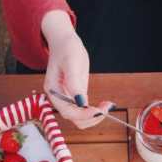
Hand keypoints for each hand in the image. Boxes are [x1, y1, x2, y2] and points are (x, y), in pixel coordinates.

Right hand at [41, 11, 112, 128]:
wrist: (65, 42)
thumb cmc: (66, 49)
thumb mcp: (72, 63)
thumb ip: (74, 83)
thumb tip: (80, 102)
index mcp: (54, 91)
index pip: (67, 112)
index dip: (83, 115)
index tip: (98, 111)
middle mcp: (59, 98)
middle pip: (75, 119)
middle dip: (91, 117)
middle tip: (106, 107)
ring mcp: (68, 99)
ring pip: (81, 118)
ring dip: (95, 116)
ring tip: (107, 105)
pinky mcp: (76, 97)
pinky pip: (85, 111)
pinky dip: (95, 111)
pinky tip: (104, 104)